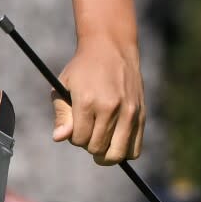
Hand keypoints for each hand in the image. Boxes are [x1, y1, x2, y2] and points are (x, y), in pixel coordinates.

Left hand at [52, 34, 143, 164]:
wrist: (111, 48)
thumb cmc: (83, 69)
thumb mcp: (64, 86)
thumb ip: (61, 115)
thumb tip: (59, 138)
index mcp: (87, 100)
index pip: (79, 139)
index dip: (75, 137)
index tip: (76, 125)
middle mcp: (110, 107)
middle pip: (97, 148)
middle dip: (89, 144)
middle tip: (89, 129)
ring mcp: (128, 111)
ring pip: (117, 153)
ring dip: (106, 153)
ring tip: (102, 141)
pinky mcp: (141, 114)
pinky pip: (135, 149)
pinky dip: (124, 152)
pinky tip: (117, 141)